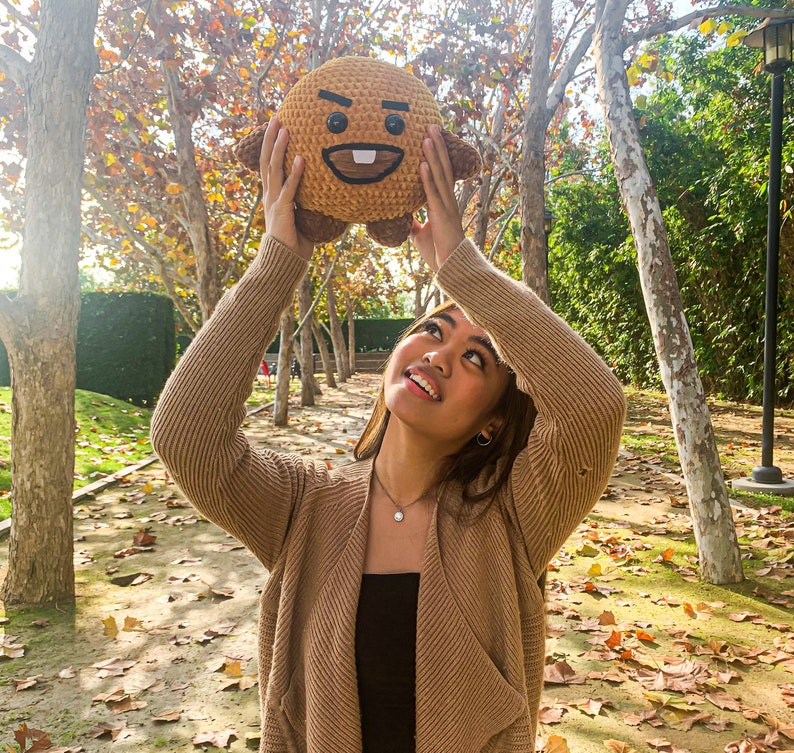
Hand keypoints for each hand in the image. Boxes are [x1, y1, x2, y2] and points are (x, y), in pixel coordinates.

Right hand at [259, 116, 313, 259]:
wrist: (284, 261)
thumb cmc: (296, 241)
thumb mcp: (302, 215)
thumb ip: (308, 201)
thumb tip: (325, 191)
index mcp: (273, 195)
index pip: (270, 164)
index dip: (271, 145)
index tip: (276, 127)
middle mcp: (270, 195)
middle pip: (267, 160)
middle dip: (271, 138)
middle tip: (276, 117)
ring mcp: (273, 202)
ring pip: (274, 169)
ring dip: (279, 148)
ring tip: (284, 129)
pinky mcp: (281, 211)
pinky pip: (289, 189)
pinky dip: (295, 174)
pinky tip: (302, 159)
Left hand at [410, 124, 465, 270]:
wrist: (449, 267)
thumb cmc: (437, 251)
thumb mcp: (418, 233)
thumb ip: (411, 222)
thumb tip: (400, 217)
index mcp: (443, 202)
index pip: (440, 172)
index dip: (437, 155)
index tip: (431, 137)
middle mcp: (447, 199)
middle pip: (442, 167)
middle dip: (437, 146)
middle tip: (431, 125)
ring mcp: (445, 206)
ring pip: (439, 175)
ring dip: (433, 155)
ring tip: (428, 136)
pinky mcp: (441, 215)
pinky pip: (432, 193)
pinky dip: (427, 178)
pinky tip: (422, 164)